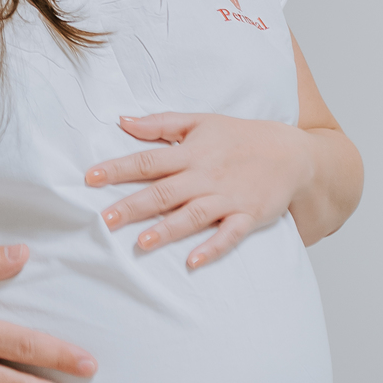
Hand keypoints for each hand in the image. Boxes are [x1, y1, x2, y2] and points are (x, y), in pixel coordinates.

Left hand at [86, 111, 314, 268]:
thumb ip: (160, 123)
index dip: (118, 168)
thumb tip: (122, 120)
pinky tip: (193, 261)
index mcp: (191, 153)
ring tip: (142, 242)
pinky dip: (212, 248)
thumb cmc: (241, 136)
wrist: (292, 153)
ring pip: (193, 216)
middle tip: (105, 220)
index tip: (90, 177)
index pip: (148, 160)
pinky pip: (229, 235)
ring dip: (167, 230)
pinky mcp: (248, 216)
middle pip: (164, 192)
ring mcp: (228, 199)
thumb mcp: (200, 121)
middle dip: (134, 206)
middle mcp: (206, 176)